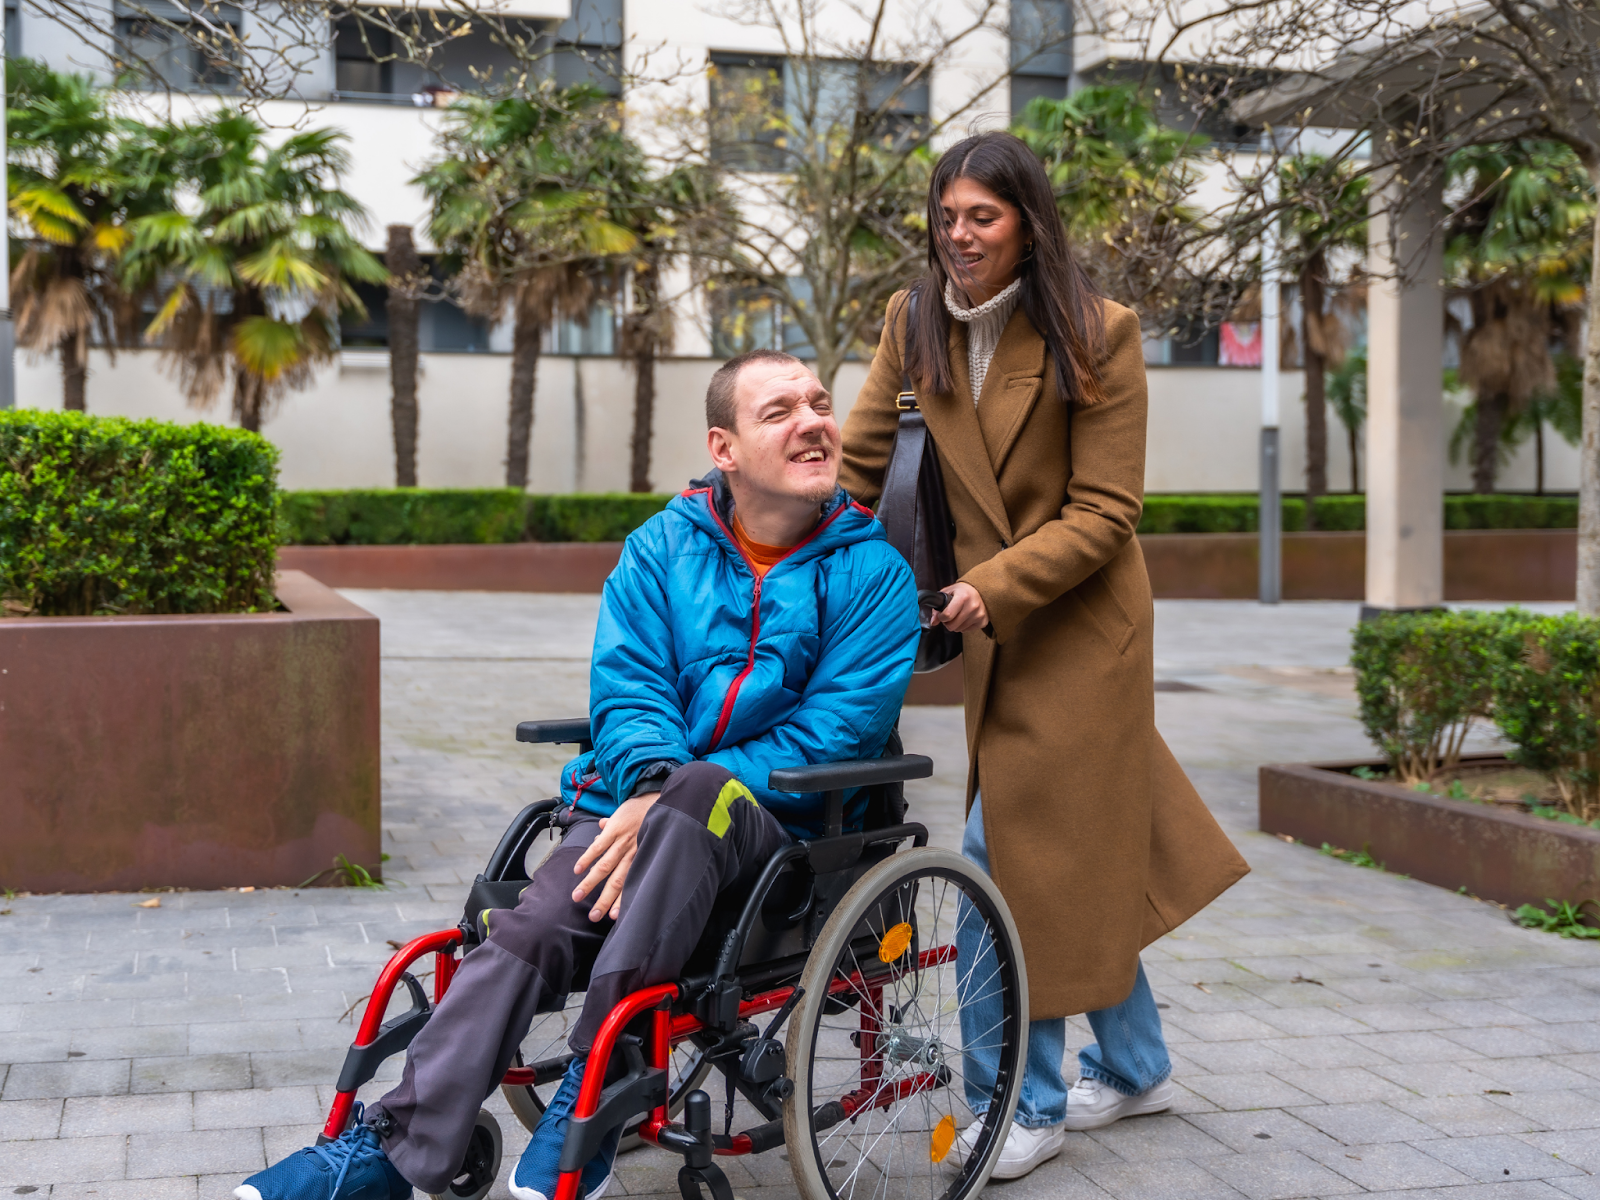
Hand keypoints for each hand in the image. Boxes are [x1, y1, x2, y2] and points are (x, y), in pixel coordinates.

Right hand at [572, 792, 658, 921]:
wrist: (653, 798)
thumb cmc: (651, 821)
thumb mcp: (647, 840)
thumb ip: (631, 851)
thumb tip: (619, 861)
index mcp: (641, 859)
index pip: (630, 885)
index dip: (622, 901)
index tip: (613, 917)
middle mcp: (633, 854)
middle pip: (616, 882)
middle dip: (604, 900)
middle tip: (593, 916)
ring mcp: (622, 842)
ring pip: (604, 867)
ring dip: (590, 883)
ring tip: (577, 896)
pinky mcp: (614, 829)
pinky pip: (598, 847)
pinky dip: (587, 858)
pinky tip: (578, 870)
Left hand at [935, 581, 988, 633]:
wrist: (979, 590)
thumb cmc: (961, 591)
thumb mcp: (947, 593)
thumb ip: (937, 607)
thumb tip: (933, 622)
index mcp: (963, 596)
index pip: (948, 615)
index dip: (941, 617)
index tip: (942, 614)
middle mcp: (973, 606)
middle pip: (952, 626)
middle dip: (947, 622)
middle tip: (950, 615)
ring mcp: (979, 615)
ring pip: (959, 629)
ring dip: (956, 624)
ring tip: (958, 615)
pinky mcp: (983, 621)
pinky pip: (967, 630)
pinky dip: (964, 626)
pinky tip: (966, 617)